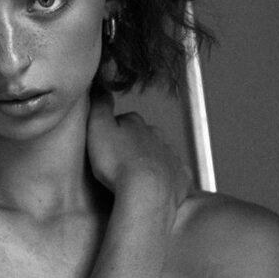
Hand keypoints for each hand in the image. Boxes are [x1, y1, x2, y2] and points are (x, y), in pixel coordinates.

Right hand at [86, 91, 191, 207]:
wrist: (146, 193)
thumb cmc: (117, 163)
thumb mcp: (97, 128)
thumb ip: (99, 104)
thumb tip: (101, 84)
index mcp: (136, 123)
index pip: (123, 121)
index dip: (112, 133)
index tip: (104, 147)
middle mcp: (157, 134)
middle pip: (143, 137)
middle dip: (134, 146)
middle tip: (118, 165)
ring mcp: (171, 155)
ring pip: (160, 154)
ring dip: (149, 162)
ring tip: (135, 179)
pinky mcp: (181, 176)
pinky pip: (174, 174)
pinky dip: (167, 178)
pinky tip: (156, 188)